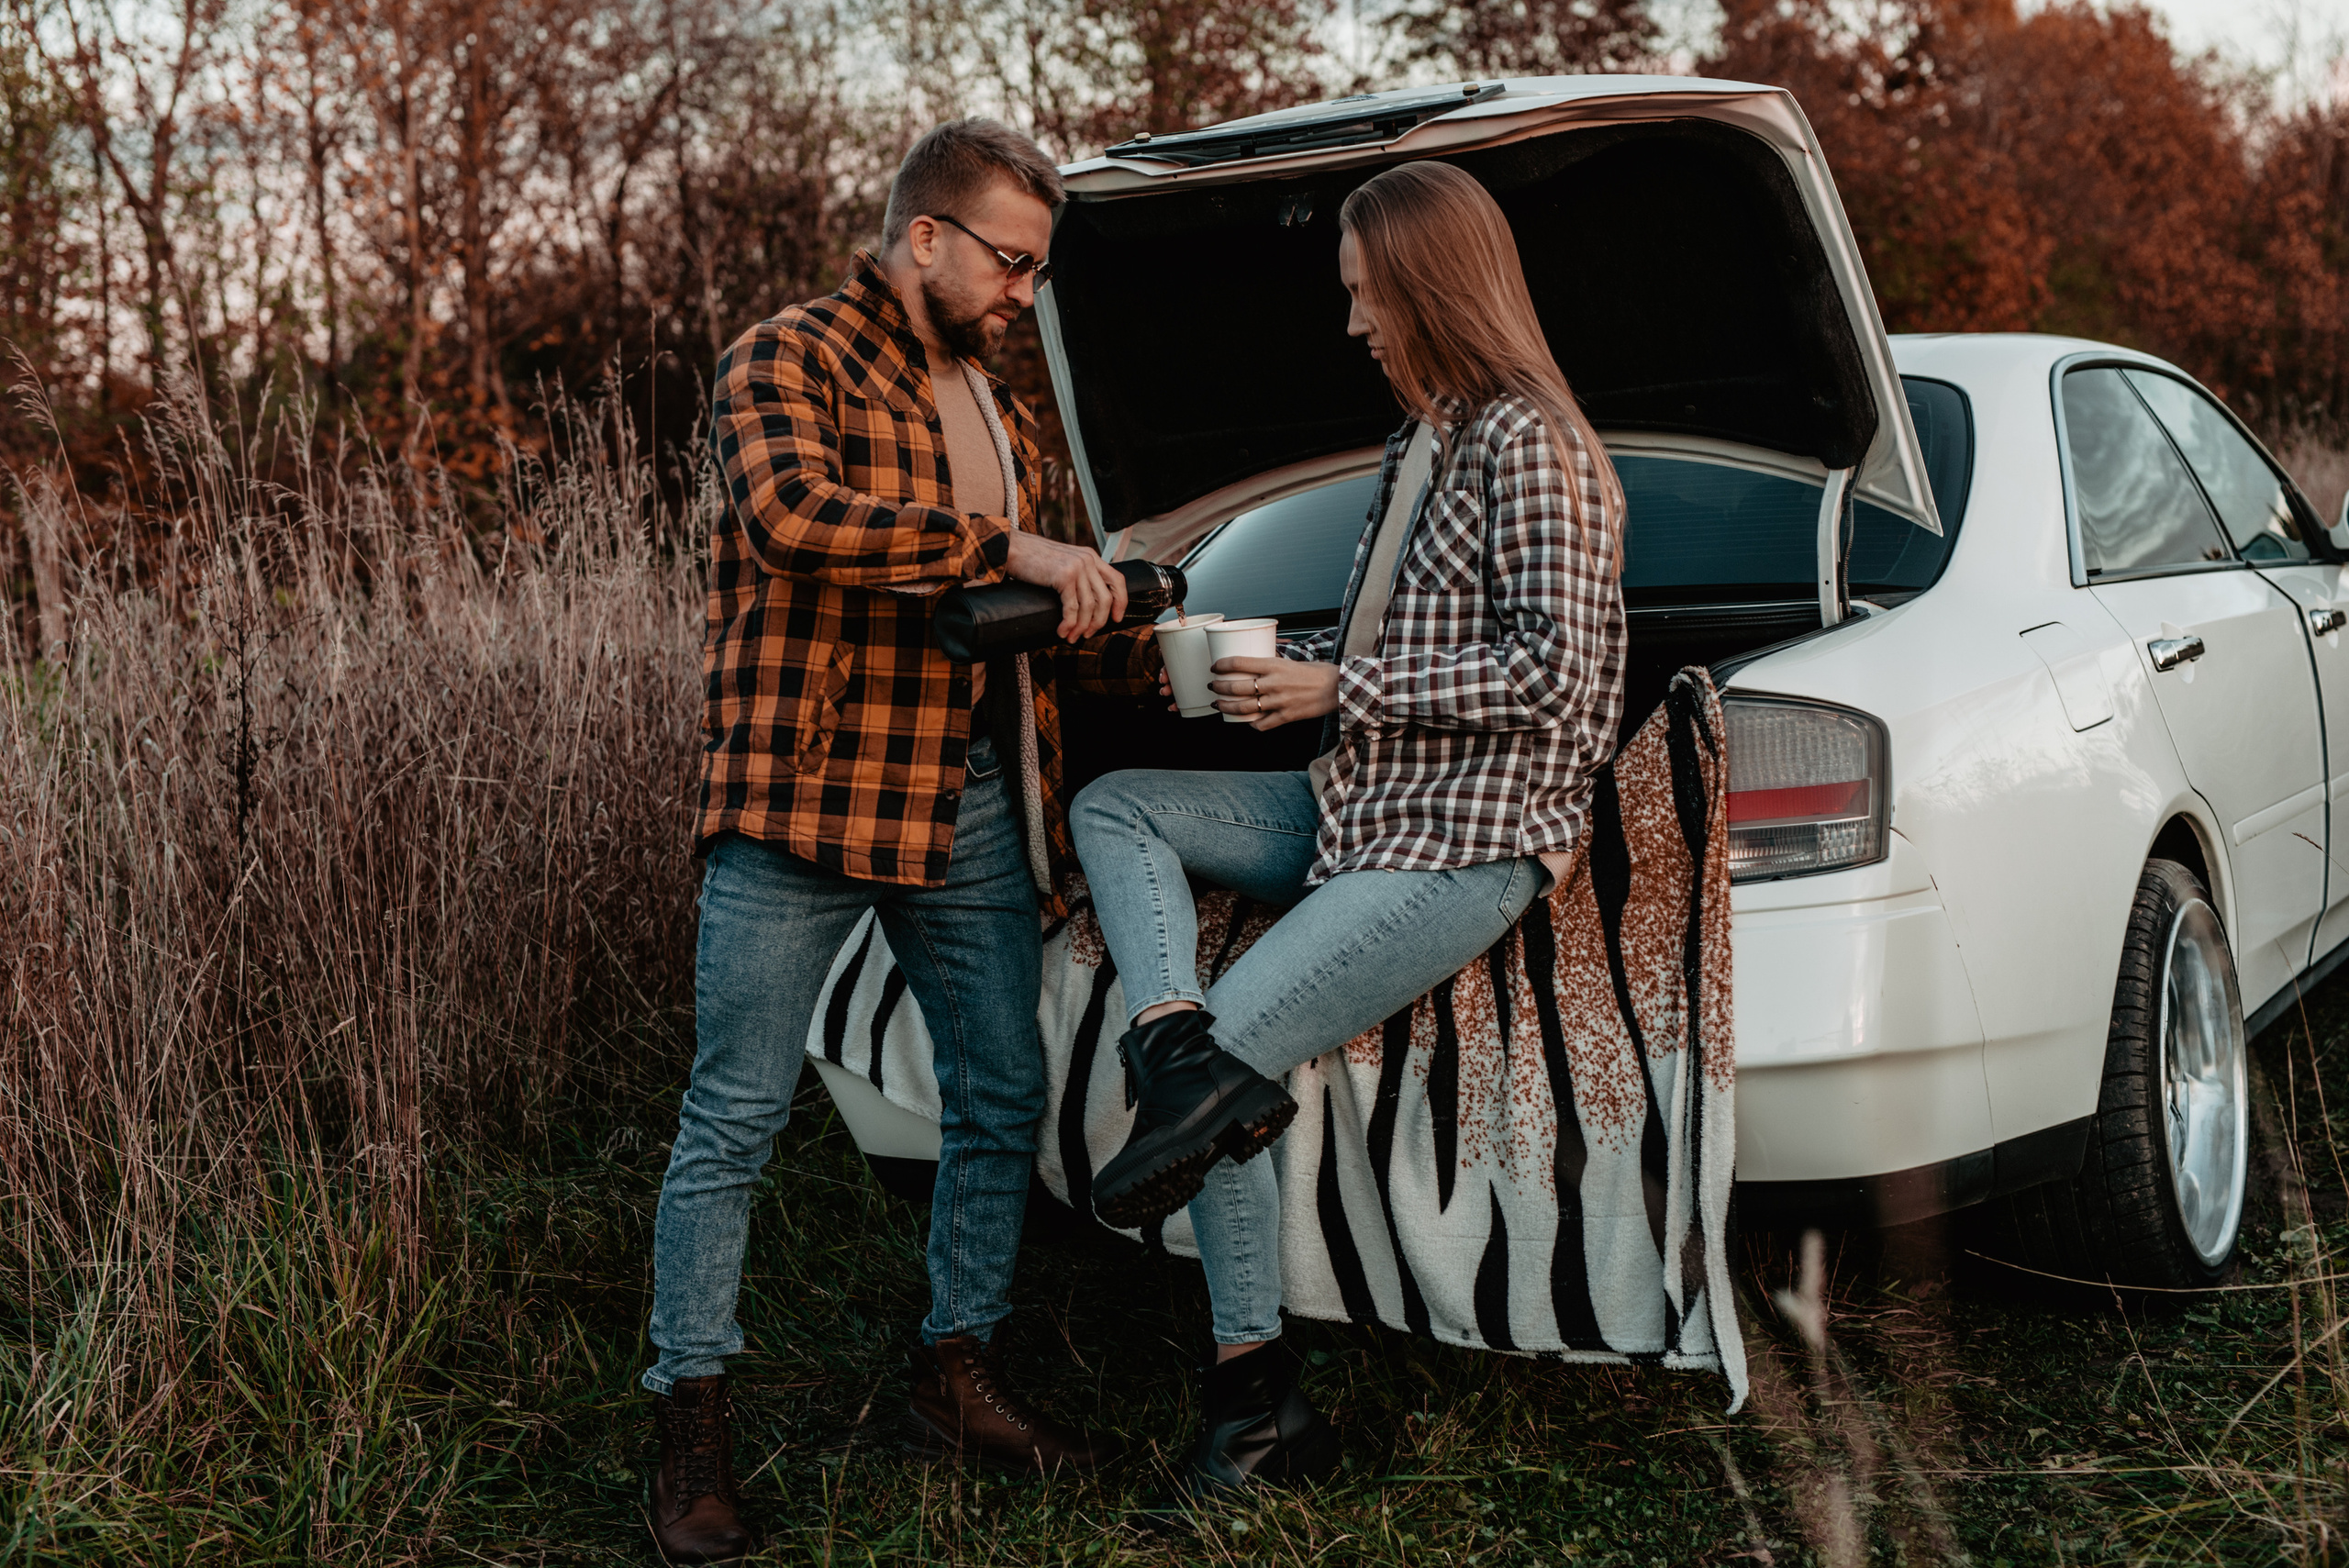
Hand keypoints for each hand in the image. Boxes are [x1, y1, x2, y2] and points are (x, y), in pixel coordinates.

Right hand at [1003, 531, 1127, 641]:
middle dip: (1099, 622)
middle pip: (1105, 598)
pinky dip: (1069, 624)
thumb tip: (1085, 603)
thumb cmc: (1032, 558)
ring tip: (1072, 637)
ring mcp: (1077, 567)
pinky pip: (1072, 608)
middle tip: (1088, 634)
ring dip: (1082, 627)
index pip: (1117, 580)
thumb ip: (1078, 574)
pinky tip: (1062, 631)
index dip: (1121, 602)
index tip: (1116, 619)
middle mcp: (1087, 560)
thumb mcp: (1063, 562)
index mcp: (1090, 556)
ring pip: (1089, 607)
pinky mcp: (1063, 576)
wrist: (1011, 547)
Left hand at [1209, 656, 1340, 730]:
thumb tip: (1257, 661)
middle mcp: (1274, 683)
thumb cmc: (1319, 673)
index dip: (1222, 665)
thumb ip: (1274, 663)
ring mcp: (1279, 701)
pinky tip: (1247, 722)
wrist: (1339, 688)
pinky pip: (1262, 724)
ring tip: (1219, 705)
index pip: (1239, 662)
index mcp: (1275, 665)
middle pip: (1236, 687)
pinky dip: (1252, 725)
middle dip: (1219, 687)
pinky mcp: (1286, 716)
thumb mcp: (1293, 661)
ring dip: (1227, 707)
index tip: (1215, 667)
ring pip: (1244, 708)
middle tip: (1213, 687)